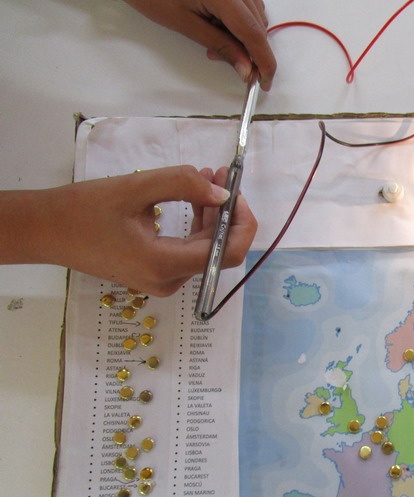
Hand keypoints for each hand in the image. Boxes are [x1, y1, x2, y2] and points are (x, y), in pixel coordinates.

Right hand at [0, 166, 257, 295]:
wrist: (46, 231)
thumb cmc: (85, 210)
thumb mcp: (135, 189)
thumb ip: (182, 185)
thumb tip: (222, 193)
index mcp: (165, 264)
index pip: (226, 254)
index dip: (242, 223)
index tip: (237, 193)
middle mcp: (169, 280)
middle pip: (217, 251)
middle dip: (227, 212)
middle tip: (221, 174)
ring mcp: (163, 279)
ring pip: (204, 249)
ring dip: (212, 215)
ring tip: (209, 176)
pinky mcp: (156, 272)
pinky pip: (188, 249)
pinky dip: (196, 224)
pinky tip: (195, 196)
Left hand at [124, 0, 276, 90]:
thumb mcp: (185, 23)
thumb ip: (220, 45)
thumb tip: (245, 68)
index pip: (255, 34)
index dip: (264, 61)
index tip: (264, 82)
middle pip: (259, 26)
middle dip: (252, 52)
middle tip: (237, 69)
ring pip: (256, 16)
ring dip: (245, 37)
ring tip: (217, 44)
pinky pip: (248, 6)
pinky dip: (240, 23)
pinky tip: (220, 28)